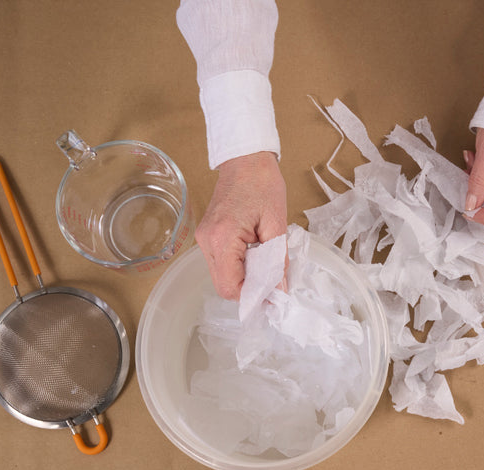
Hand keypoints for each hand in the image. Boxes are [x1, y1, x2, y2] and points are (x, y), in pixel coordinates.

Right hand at [195, 151, 287, 299]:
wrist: (244, 158)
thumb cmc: (262, 183)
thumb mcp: (276, 223)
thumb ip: (278, 260)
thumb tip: (280, 290)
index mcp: (222, 238)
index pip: (230, 286)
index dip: (252, 296)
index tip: (273, 296)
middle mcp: (206, 241)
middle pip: (223, 286)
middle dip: (249, 290)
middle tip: (274, 283)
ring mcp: (203, 239)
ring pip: (221, 277)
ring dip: (244, 279)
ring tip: (266, 265)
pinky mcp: (207, 236)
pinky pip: (221, 264)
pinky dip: (239, 268)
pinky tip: (255, 256)